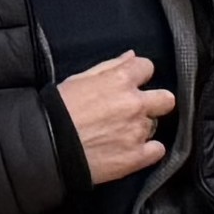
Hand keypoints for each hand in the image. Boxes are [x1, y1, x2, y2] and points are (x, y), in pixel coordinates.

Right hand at [59, 52, 174, 183]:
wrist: (48, 145)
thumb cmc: (58, 109)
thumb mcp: (80, 79)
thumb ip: (110, 66)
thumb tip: (131, 56)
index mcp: (121, 81)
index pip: (147, 67)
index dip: (139, 75)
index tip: (131, 83)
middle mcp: (135, 104)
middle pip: (166, 99)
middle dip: (155, 102)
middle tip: (137, 110)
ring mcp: (137, 131)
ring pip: (154, 125)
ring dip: (141, 128)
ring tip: (118, 134)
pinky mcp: (136, 156)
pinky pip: (158, 150)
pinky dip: (148, 150)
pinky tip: (133, 150)